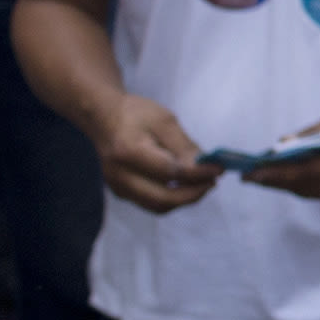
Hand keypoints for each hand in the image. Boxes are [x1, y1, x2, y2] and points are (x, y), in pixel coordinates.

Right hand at [98, 97, 218, 214]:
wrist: (102, 117)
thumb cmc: (134, 114)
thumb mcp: (164, 121)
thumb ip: (184, 146)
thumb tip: (206, 166)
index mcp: (129, 151)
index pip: (170, 172)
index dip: (198, 174)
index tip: (218, 169)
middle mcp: (120, 174)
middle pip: (163, 198)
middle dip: (194, 193)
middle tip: (213, 181)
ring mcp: (118, 186)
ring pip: (158, 206)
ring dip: (184, 199)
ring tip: (202, 183)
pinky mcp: (121, 192)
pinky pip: (151, 202)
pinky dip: (172, 198)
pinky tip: (185, 185)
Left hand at [241, 102, 319, 200]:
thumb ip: (313, 131)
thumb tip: (283, 143)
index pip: (304, 173)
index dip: (275, 175)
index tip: (251, 173)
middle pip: (304, 188)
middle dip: (276, 182)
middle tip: (250, 175)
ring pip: (312, 192)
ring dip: (287, 185)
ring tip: (264, 175)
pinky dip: (302, 184)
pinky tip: (288, 174)